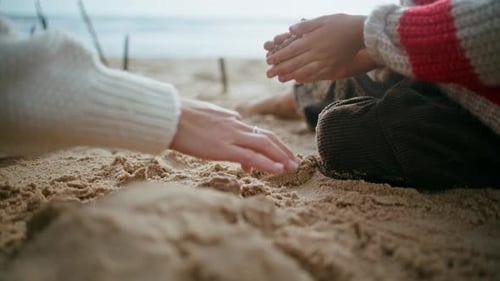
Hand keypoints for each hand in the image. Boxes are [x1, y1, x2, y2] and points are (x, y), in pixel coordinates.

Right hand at [169, 98, 297, 172]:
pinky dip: (268, 163)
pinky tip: (279, 170)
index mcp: (230, 119)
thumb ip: (219, 120)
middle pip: (267, 137)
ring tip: (292, 167)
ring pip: (265, 145)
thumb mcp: (204, 114)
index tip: (271, 156)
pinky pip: (252, 157)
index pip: (254, 132)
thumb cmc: (180, 116)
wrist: (168, 116)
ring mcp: (231, 137)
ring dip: (281, 157)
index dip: (266, 144)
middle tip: (293, 160)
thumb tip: (228, 122)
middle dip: (282, 149)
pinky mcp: (225, 149)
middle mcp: (235, 126)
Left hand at [265, 14, 377, 82]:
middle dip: (280, 69)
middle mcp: (317, 53)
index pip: (291, 51)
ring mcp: (325, 62)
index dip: (279, 56)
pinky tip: (298, 80)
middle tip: (268, 74)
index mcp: (312, 41)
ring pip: (303, 72)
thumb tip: (290, 30)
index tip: (269, 60)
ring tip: (280, 79)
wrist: (362, 34)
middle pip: (294, 63)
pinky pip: (316, 76)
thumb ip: (305, 26)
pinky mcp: (333, 68)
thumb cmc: (342, 23)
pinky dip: (306, 78)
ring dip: (290, 76)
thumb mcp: (322, 20)